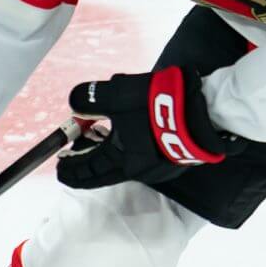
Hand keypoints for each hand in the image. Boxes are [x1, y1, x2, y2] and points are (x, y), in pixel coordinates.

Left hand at [57, 67, 238, 189]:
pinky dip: (128, 146)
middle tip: (75, 150)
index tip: (59, 167)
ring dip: (108, 151)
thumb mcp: (116, 94)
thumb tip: (74, 102)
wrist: (206, 110)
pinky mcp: (174, 157)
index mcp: (121, 161)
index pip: (88, 171)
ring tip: (100, 134)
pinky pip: (142, 156)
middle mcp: (139, 170)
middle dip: (87, 161)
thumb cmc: (158, 104)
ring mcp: (159, 166)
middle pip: (105, 170)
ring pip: (124, 162)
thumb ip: (90, 97)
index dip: (70, 170)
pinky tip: (130, 129)